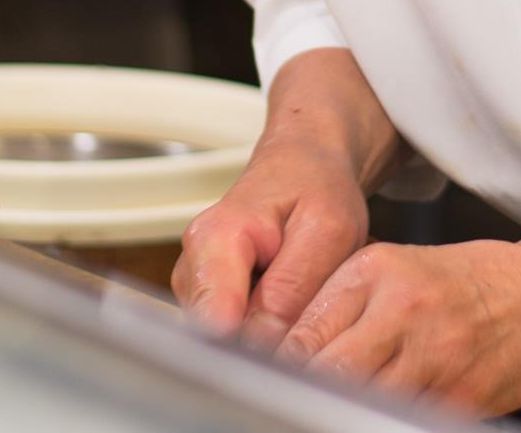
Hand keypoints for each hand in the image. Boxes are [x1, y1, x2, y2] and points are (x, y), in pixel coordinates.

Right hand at [171, 136, 370, 349]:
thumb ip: (293, 285)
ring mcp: (198, 288)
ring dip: (268, 340)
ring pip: (228, 343)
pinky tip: (290, 309)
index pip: (214, 319)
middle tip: (309, 324)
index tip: (287, 354)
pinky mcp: (211, 303)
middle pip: (218, 339)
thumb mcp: (326, 228)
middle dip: (264, 347)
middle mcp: (194, 267)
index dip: (251, 348)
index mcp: (215, 240)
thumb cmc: (316, 188)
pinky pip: (236, 338)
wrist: (304, 166)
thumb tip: (262, 340)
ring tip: (304, 304)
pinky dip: (267, 333)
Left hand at [275, 239, 520, 417]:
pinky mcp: (461, 398)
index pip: (304, 333)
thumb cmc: (468, 282)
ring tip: (323, 411)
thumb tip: (285, 351)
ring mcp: (434, 356)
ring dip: (338, 410)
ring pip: (361, 403)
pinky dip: (379, 421)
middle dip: (300, 395)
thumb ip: (340, 303)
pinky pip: (404, 419)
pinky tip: (371, 417)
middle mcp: (402, 310)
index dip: (275, 370)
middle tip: (283, 405)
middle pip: (326, 373)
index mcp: (377, 272)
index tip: (262, 385)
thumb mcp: (395, 268)